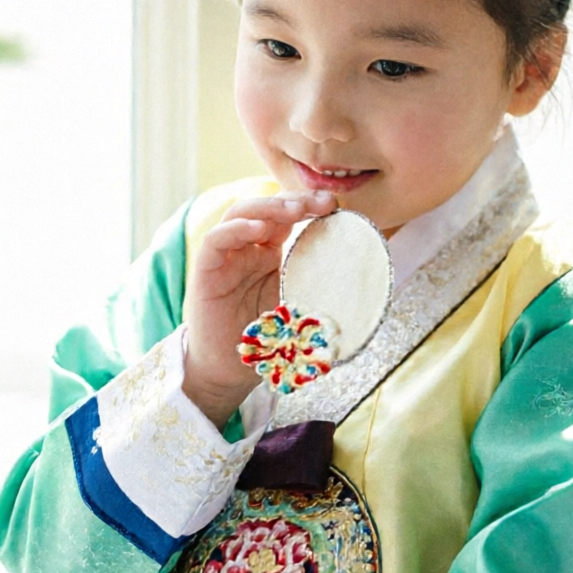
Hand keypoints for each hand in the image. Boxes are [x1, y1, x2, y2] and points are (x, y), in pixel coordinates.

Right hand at [181, 193, 334, 427]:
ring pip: (240, 213)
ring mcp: (226, 258)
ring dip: (269, 206)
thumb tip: (368, 278)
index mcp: (271, 250)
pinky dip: (236, 229)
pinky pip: (215, 240)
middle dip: (294, 199)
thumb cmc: (266, 339)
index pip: (288, 213)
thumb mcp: (300, 304)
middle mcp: (247, 248)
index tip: (335, 204)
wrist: (228, 373)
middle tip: (321, 203)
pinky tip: (259, 229)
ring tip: (294, 211)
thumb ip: (320, 284)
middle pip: (267, 206)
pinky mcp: (205, 272)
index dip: (310, 203)